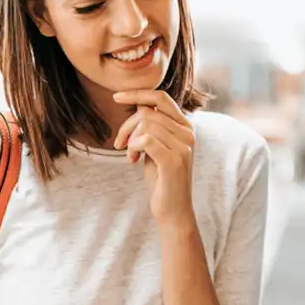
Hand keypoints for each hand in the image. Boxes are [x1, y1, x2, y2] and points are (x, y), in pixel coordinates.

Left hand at [112, 90, 194, 223]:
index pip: (161, 98)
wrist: (172, 210)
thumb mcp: (155, 146)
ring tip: (130, 157)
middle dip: (126, 127)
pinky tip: (133, 161)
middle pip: (147, 112)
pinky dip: (133, 148)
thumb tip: (138, 102)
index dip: (137, 93)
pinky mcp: (173, 160)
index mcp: (186, 127)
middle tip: (120, 145)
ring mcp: (183, 147)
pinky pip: (144, 139)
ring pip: (144, 125)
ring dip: (129, 140)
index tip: (116, 97)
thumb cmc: (161, 179)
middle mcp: (188, 133)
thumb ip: (152, 125)